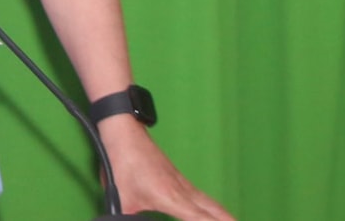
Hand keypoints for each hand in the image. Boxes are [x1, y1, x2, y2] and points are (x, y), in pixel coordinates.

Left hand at [100, 117, 234, 219]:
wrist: (124, 133)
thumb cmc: (123, 162)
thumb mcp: (120, 198)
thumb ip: (124, 216)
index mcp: (173, 199)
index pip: (203, 220)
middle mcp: (184, 192)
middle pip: (216, 213)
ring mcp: (183, 184)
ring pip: (211, 205)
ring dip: (224, 217)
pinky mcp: (179, 179)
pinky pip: (203, 199)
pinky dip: (213, 209)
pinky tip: (212, 214)